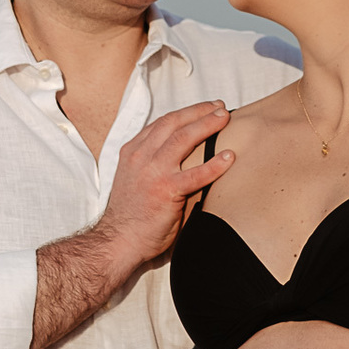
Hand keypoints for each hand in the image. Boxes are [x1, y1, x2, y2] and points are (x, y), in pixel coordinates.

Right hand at [102, 101, 234, 266]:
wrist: (119, 240)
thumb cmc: (131, 214)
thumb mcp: (134, 178)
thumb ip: (151, 163)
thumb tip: (178, 156)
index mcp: (132, 151)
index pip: (162, 123)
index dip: (186, 112)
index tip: (205, 108)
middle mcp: (141, 156)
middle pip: (174, 122)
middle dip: (200, 111)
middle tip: (220, 107)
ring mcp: (153, 172)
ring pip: (184, 138)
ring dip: (207, 125)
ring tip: (225, 119)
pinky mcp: (166, 190)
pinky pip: (196, 174)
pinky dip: (215, 164)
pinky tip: (229, 157)